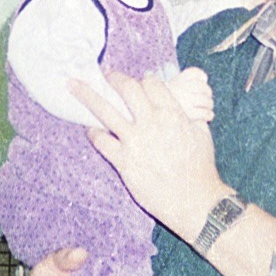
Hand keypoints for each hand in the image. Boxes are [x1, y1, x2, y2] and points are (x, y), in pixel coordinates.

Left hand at [70, 70, 226, 243]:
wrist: (195, 200)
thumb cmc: (201, 169)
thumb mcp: (202, 134)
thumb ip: (191, 116)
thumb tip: (184, 107)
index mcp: (172, 113)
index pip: (151, 84)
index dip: (143, 79)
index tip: (138, 80)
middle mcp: (151, 122)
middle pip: (127, 89)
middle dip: (114, 79)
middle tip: (105, 75)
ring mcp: (135, 142)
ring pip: (105, 111)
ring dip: (87, 95)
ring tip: (73, 86)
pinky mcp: (124, 162)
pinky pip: (101, 141)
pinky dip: (92, 132)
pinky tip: (88, 128)